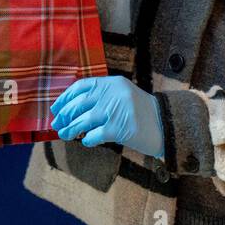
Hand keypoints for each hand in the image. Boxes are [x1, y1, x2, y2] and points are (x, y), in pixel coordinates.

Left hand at [50, 75, 164, 158]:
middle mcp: (113, 93)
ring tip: (65, 135)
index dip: (66, 97)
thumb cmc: (142, 114)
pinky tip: (86, 141)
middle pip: (80, 103)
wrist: (168, 125)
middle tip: (57, 124)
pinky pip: (95, 134)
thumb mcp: (123, 97)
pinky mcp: (120, 128)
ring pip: (84, 120)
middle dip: (65, 115)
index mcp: (113, 83)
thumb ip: (102, 98)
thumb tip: (72, 110)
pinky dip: (87, 139)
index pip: (82, 86)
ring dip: (71, 128)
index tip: (56, 108)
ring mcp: (116, 110)